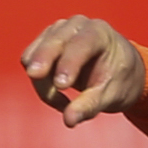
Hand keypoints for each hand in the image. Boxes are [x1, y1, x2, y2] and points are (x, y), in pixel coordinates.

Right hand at [19, 16, 144, 127]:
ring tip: (63, 103)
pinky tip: (57, 94)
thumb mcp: (111, 95)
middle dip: (43, 60)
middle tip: (36, 77)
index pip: (80, 45)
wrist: (116, 67)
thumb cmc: (118, 79)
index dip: (69, 63)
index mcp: (99, 33)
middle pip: (52, 43)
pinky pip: (30, 61)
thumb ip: (90, 106)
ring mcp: (57, 32)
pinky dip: (39, 81)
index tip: (61, 85)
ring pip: (35, 55)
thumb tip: (69, 121)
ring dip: (42, 82)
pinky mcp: (44, 42)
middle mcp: (76, 26)